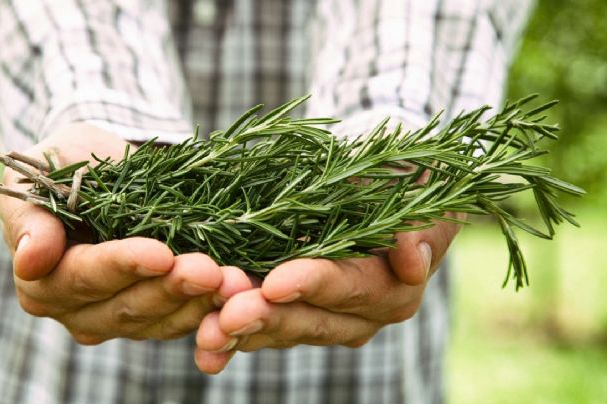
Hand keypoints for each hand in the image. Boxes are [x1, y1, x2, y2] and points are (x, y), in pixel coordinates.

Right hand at [0, 123, 251, 342]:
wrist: (107, 172)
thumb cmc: (67, 166)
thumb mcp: (39, 173)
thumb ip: (30, 215)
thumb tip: (31, 258)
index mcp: (43, 280)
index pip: (83, 277)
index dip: (122, 266)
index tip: (160, 254)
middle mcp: (77, 311)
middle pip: (126, 307)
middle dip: (171, 288)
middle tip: (210, 270)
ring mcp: (118, 319)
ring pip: (160, 321)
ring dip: (200, 303)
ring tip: (235, 281)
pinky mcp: (155, 317)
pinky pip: (184, 320)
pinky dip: (213, 307)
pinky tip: (241, 289)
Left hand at [193, 214, 462, 373]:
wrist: (375, 189)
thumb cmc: (398, 184)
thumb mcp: (416, 192)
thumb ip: (420, 230)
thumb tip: (412, 260)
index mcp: (390, 290)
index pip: (348, 288)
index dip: (312, 285)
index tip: (275, 283)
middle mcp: (356, 317)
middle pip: (308, 320)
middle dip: (266, 318)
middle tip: (226, 316)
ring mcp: (318, 319)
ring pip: (277, 331)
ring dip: (240, 334)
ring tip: (206, 335)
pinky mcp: (288, 315)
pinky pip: (258, 329)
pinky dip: (229, 334)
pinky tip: (203, 341)